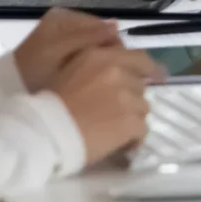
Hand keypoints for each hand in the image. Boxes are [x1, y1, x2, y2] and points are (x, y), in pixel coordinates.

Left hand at [11, 7, 122, 91]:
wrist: (6, 88)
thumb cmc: (33, 71)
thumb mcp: (60, 51)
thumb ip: (87, 37)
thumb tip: (116, 25)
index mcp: (65, 16)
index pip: (104, 26)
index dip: (113, 46)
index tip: (115, 68)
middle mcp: (64, 20)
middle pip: (99, 35)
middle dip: (104, 53)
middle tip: (104, 75)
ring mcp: (62, 34)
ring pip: (93, 45)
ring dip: (96, 59)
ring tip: (94, 77)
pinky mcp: (59, 47)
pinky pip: (83, 52)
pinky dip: (86, 62)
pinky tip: (84, 76)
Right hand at [51, 44, 159, 164]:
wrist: (45, 131)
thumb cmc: (49, 103)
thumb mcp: (70, 70)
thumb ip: (97, 66)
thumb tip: (117, 68)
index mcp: (101, 56)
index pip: (138, 58)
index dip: (149, 68)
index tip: (156, 76)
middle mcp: (118, 71)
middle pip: (140, 86)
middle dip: (132, 98)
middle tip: (115, 113)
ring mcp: (127, 96)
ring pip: (142, 108)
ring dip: (132, 118)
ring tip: (114, 130)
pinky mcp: (131, 121)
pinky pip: (142, 130)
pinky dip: (134, 139)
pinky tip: (122, 145)